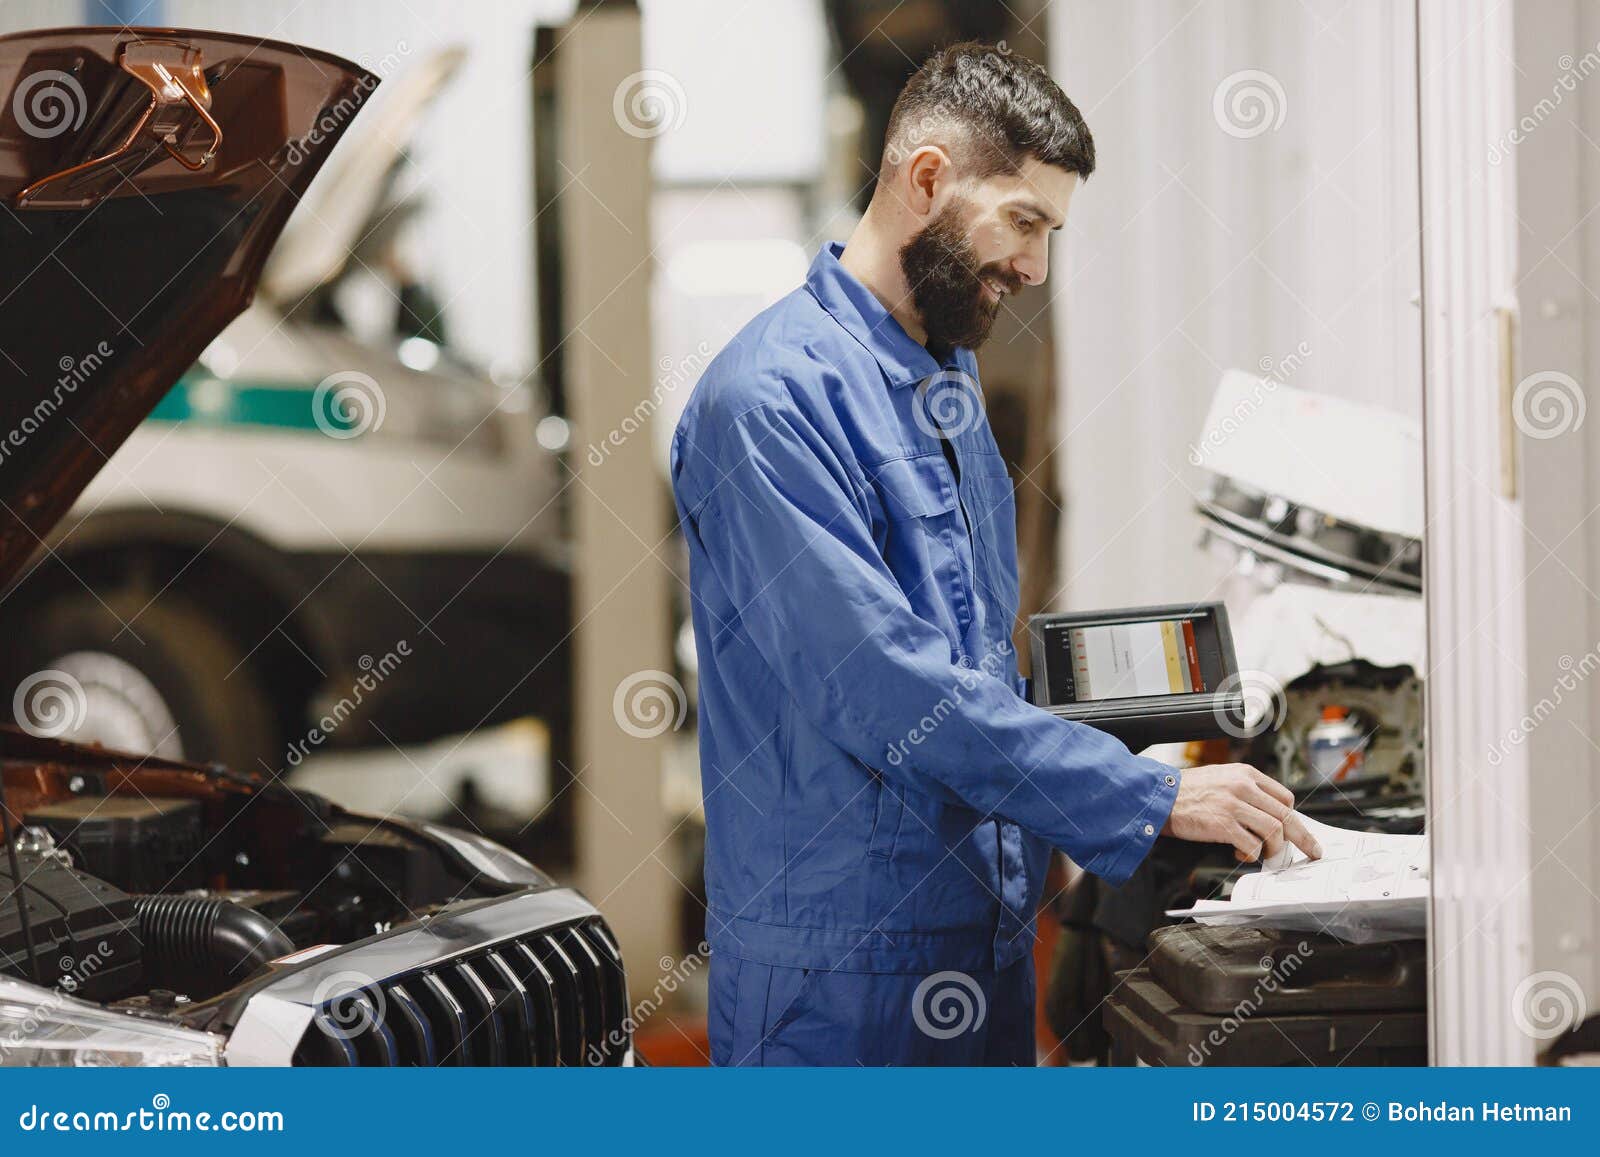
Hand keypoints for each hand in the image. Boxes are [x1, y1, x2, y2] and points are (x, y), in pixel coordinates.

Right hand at [1160, 763, 1321, 863]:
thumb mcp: (1221, 778)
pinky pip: (1252, 844)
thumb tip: (1266, 814)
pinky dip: (1253, 854)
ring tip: (1264, 854)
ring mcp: (1234, 805)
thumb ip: (1245, 791)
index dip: (1292, 816)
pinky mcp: (1223, 824)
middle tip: (1311, 850)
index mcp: (1245, 773)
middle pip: (1286, 814)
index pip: (1284, 796)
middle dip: (1302, 838)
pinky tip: (1243, 853)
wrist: (1159, 795)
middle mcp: (1243, 787)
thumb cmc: (1186, 790)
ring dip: (1274, 848)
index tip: (1296, 830)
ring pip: (1274, 830)